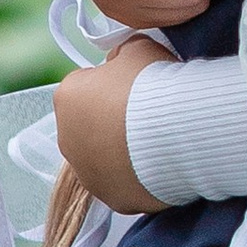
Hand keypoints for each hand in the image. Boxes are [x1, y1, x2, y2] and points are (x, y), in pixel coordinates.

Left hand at [54, 36, 165, 216]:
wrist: (179, 129)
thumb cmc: (154, 83)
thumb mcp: (138, 47)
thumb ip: (122, 53)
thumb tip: (121, 61)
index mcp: (67, 97)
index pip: (86, 86)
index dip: (113, 85)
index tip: (137, 87)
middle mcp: (67, 138)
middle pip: (91, 126)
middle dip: (113, 121)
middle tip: (148, 115)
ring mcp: (88, 174)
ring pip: (105, 159)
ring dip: (123, 151)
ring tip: (158, 141)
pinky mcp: (112, 198)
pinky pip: (124, 184)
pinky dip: (138, 177)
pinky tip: (162, 164)